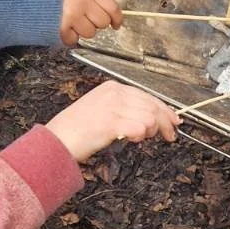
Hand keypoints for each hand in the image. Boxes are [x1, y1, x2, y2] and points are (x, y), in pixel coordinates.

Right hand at [46, 81, 179, 161]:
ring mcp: (113, 107)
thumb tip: (148, 118)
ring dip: (152, 131)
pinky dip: (141, 136)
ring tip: (143, 138)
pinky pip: (140, 128)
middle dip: (165, 122)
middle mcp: (114, 94)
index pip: (146, 95)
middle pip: (152, 105)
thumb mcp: (100, 110)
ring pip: (150, 117)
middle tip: (170, 134)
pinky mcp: (112, 122)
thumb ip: (123, 109)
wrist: (56, 141)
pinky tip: (132, 139)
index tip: (173, 119)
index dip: (164, 108)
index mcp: (111, 88)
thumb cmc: (75, 130)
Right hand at [59, 0, 122, 44]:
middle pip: (102, 22)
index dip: (117, 18)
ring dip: (81, 30)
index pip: (112, 7)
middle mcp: (82, 3)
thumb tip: (109, 13)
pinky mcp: (61, 29)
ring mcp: (72, 17)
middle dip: (95, 23)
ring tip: (70, 20)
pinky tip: (62, 26)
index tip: (116, 24)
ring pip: (90, 33)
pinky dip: (68, 36)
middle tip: (83, 18)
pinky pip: (74, 40)